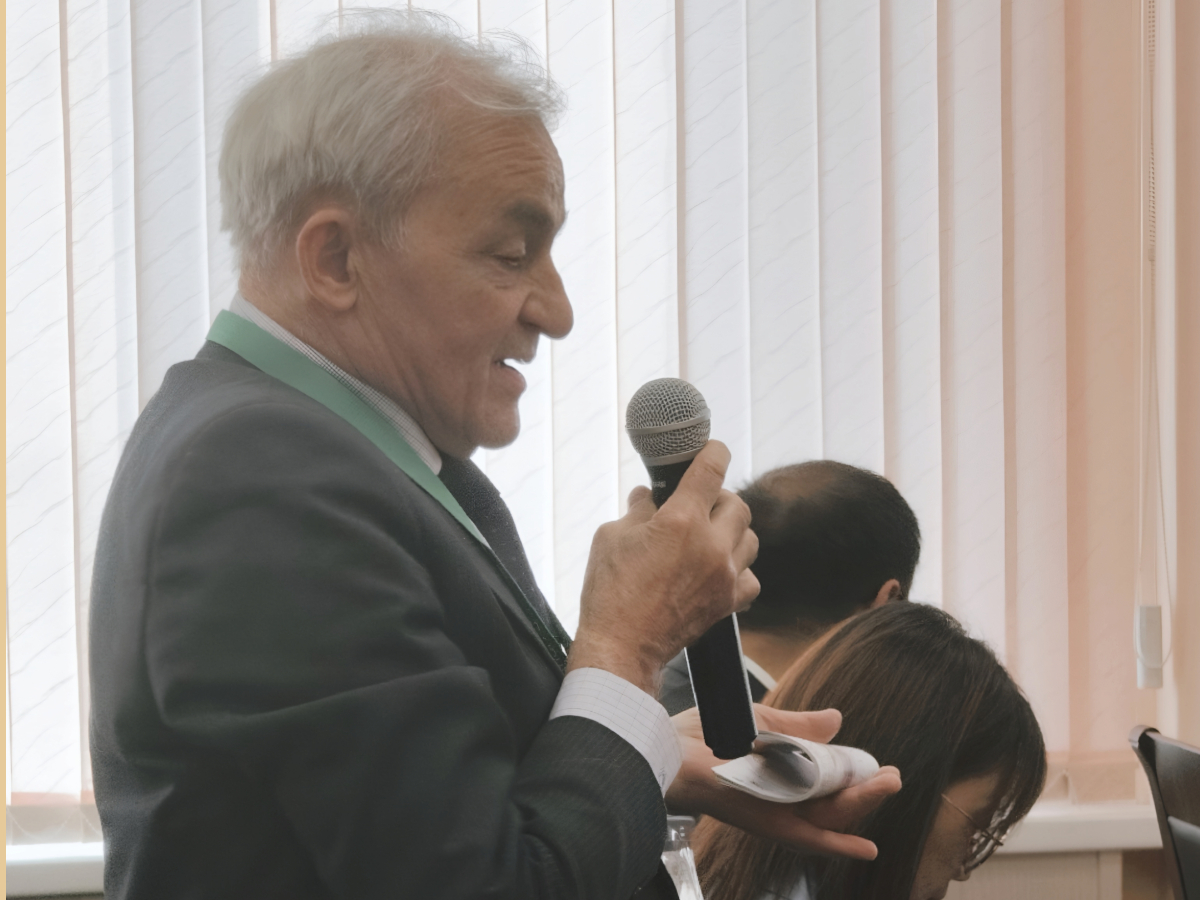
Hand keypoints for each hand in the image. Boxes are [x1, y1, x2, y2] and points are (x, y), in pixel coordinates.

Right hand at [567, 442, 758, 693]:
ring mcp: (725, 576)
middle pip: (737, 503)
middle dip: (717, 497)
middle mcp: (711, 545)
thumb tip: (647, 495)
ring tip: (707, 537)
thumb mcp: (610, 536)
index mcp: (681, 521)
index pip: (712, 468)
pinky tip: (717, 570)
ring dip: (731, 530)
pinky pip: (751, 576)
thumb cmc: (610, 592)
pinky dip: (738, 568)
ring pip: (750, 537)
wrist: (622, 648)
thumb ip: (636, 509)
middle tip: (695, 504)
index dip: (713, 451)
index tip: (710, 449)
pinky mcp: (728, 602)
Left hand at [667, 705, 901, 858]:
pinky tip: (866, 848)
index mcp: (780, 775)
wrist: (669, 747)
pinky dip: (838, 845)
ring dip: (862, 805)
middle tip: (892, 776)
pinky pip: (807, 840)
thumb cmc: (704, 736)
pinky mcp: (766, 823)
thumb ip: (799, 726)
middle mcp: (781, 798)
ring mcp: (775, 812)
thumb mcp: (762, 724)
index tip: (879, 765)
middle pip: (834, 803)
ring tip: (888, 784)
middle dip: (867, 792)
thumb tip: (837, 719)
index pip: (827, 780)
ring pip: (830, 817)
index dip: (855, 774)